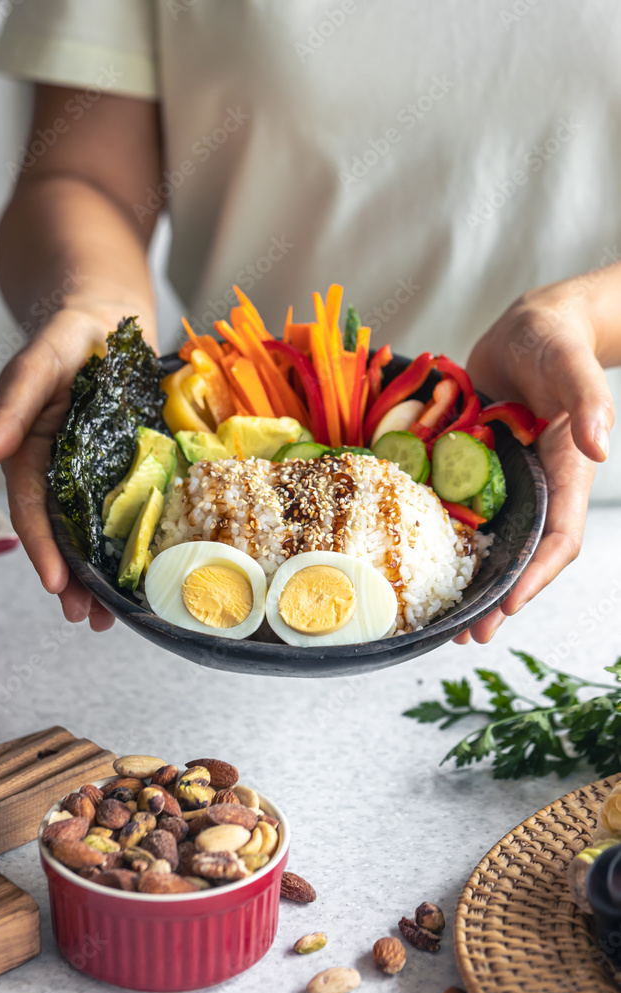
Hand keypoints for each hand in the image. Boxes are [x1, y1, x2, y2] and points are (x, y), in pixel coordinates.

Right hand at [0, 308, 117, 629]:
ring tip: (116, 615)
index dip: (42, 549)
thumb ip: (10, 410)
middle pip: (66, 535)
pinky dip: (140, 541)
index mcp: (33, 455)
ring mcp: (100, 473)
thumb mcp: (36, 367)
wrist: (110, 321)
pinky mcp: (134, 468)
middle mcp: (65, 472)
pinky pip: (136, 510)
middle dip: (77, 580)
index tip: (57, 586)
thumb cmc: (66, 338)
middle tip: (92, 619)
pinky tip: (152, 569)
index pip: (34, 510)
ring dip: (105, 574)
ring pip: (100, 532)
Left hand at [453, 280, 614, 643]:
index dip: (537, 574)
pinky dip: (449, 544)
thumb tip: (599, 447)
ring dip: (473, 581)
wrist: (526, 328)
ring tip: (447, 621)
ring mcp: (506, 482)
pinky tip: (423, 564)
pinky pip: (464, 514)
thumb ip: (587, 399)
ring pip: (493, 543)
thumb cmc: (554, 339)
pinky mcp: (475, 470)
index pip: (559, 536)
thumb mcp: (569, 361)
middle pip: (524, 554)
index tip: (509, 604)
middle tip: (469, 634)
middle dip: (500, 596)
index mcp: (567, 470)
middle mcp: (538, 485)